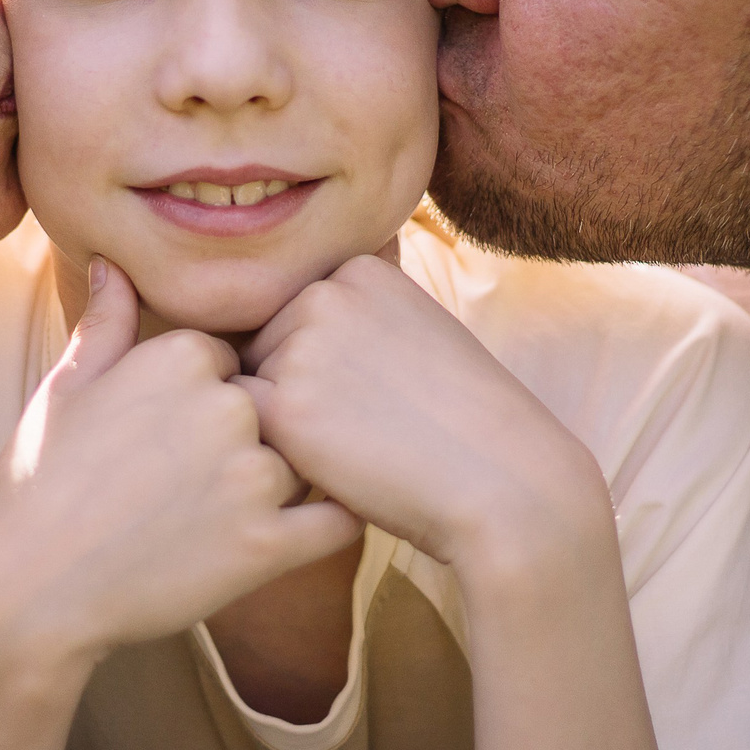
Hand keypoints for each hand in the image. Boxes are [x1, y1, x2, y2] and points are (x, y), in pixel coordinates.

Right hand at [0, 258, 361, 669]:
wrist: (28, 587)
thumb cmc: (39, 481)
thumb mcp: (67, 386)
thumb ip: (109, 322)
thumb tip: (115, 265)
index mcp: (184, 356)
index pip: (234, 363)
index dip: (210, 398)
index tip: (177, 434)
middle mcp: (229, 407)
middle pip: (275, 408)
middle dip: (249, 439)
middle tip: (199, 481)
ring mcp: (253, 479)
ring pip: (306, 461)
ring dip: (284, 482)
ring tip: (227, 513)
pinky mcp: (268, 547)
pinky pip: (337, 523)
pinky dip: (335, 520)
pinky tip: (313, 525)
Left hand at [238, 252, 610, 573]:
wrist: (503, 480)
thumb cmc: (464, 422)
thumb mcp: (416, 334)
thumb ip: (355, 319)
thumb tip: (281, 331)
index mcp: (358, 269)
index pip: (296, 318)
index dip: (329, 370)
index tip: (383, 391)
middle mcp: (323, 294)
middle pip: (266, 350)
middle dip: (298, 394)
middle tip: (370, 426)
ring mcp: (300, 347)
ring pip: (251, 390)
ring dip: (286, 425)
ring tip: (357, 445)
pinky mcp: (283, 406)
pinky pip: (246, 429)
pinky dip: (277, 454)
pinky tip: (333, 466)